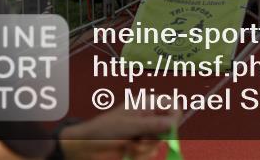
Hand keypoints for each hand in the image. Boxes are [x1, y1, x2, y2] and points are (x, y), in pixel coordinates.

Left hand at [58, 108, 178, 159]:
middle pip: (168, 126)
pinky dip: (142, 155)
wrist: (85, 147)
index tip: (169, 130)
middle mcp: (147, 117)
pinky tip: (129, 152)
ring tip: (131, 147)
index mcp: (145, 104)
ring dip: (147, 148)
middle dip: (157, 137)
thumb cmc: (103, 130)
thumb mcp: (128, 126)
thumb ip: (151, 124)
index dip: (174, 117)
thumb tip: (172, 123)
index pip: (171, 105)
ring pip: (159, 142)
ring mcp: (143, 132)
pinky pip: (150, 152)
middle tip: (143, 141)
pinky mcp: (139, 146)